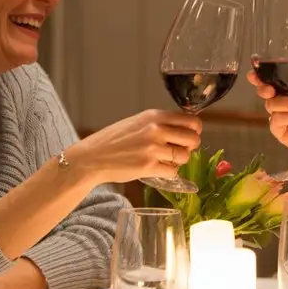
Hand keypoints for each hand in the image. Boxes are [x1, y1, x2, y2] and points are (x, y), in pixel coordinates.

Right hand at [68, 109, 201, 184]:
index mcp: (155, 116)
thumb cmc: (114, 140)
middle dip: (190, 147)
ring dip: (178, 161)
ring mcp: (153, 148)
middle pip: (193, 139)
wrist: (93, 157)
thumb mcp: (138, 122)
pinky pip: (173, 171)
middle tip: (180, 150)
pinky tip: (158, 168)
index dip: (195, 131)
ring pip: (185, 157)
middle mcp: (156, 129)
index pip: (192, 121)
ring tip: (166, 160)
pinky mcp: (148, 166)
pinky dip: (169, 172)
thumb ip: (159, 123)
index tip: (189, 136)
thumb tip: (185, 129)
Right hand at [246, 70, 287, 167]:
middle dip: (265, 89)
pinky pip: (276, 122)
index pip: (274, 82)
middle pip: (266, 93)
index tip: (254, 75)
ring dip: (283, 103)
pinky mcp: (281, 133)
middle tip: (271, 90)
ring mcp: (282, 118)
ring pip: (271, 106)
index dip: (261, 78)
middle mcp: (284, 103)